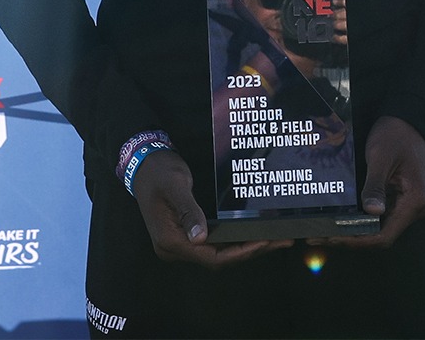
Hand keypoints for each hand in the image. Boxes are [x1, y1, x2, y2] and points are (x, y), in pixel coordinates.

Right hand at [131, 150, 291, 267]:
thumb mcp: (177, 187)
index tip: (264, 243)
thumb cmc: (160, 173)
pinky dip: (234, 241)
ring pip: (217, 253)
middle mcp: (173, 248)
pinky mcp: (185, 235)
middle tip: (280, 240)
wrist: (144, 165)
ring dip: (245, 248)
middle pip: (217, 259)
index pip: (211, 257)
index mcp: (169, 241)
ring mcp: (179, 243)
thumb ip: (189, 212)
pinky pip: (213, 244)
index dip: (240, 253)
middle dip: (250, 251)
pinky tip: (253, 234)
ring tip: (274, 239)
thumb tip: (200, 238)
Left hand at [322, 116, 424, 249]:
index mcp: (415, 201)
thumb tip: (371, 212)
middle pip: (381, 235)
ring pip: (379, 228)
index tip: (331, 238)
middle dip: (350, 238)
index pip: (384, 236)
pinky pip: (380, 217)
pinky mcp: (401, 200)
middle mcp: (416, 208)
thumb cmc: (396, 135)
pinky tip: (342, 219)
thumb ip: (375, 186)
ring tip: (325, 230)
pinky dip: (361, 220)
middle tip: (319, 236)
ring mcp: (409, 205)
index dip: (356, 240)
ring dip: (354, 231)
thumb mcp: (381, 158)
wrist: (410, 120)